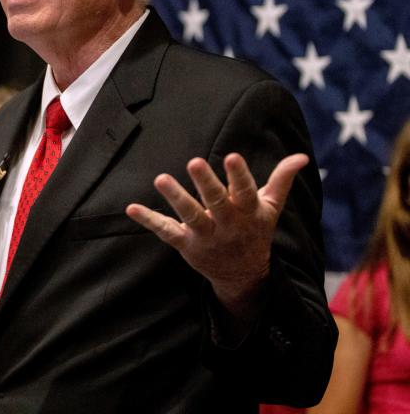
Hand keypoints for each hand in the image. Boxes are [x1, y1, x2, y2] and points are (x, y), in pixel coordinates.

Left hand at [125, 152, 307, 320]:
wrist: (243, 275)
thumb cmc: (255, 231)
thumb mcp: (271, 208)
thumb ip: (282, 180)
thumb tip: (301, 157)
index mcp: (248, 211)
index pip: (245, 190)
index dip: (239, 175)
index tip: (231, 157)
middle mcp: (227, 223)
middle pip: (215, 201)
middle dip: (205, 182)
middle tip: (193, 162)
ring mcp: (205, 235)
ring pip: (189, 215)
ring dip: (175, 197)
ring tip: (160, 179)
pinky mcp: (186, 244)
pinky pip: (166, 231)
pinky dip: (148, 220)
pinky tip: (131, 208)